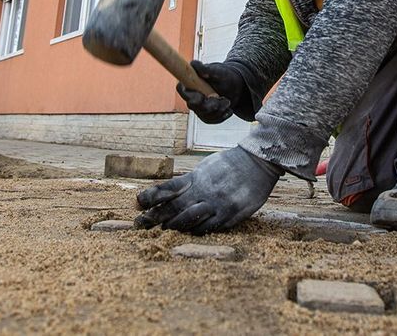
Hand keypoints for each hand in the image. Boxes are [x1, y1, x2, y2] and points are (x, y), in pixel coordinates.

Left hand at [134, 147, 282, 233]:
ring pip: (189, 220)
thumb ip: (189, 181)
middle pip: (174, 207)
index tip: (138, 202)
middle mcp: (204, 190)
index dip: (151, 196)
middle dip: (155, 217)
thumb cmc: (229, 165)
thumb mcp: (206, 167)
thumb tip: (167, 193)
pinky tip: (189, 233)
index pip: (168, 187)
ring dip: (174, 226)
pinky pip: (209, 228)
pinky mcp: (230, 215)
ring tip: (164, 230)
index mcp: (197, 177)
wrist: (258, 163)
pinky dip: (196, 231)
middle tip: (140, 225)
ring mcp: (217, 204)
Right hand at [177, 61, 249, 123]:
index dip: (189, 95)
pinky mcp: (207, 115)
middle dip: (208, 104)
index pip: (181, 89)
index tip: (201, 95)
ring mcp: (199, 107)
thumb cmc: (224, 76)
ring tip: (227, 101)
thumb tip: (193, 64)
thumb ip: (205, 68)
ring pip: (204, 115)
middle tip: (219, 98)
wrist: (235, 86)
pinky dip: (222, 116)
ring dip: (218, 109)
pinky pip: (212, 120)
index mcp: (190, 83)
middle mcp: (192, 96)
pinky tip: (228, 109)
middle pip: (193, 106)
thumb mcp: (217, 71)